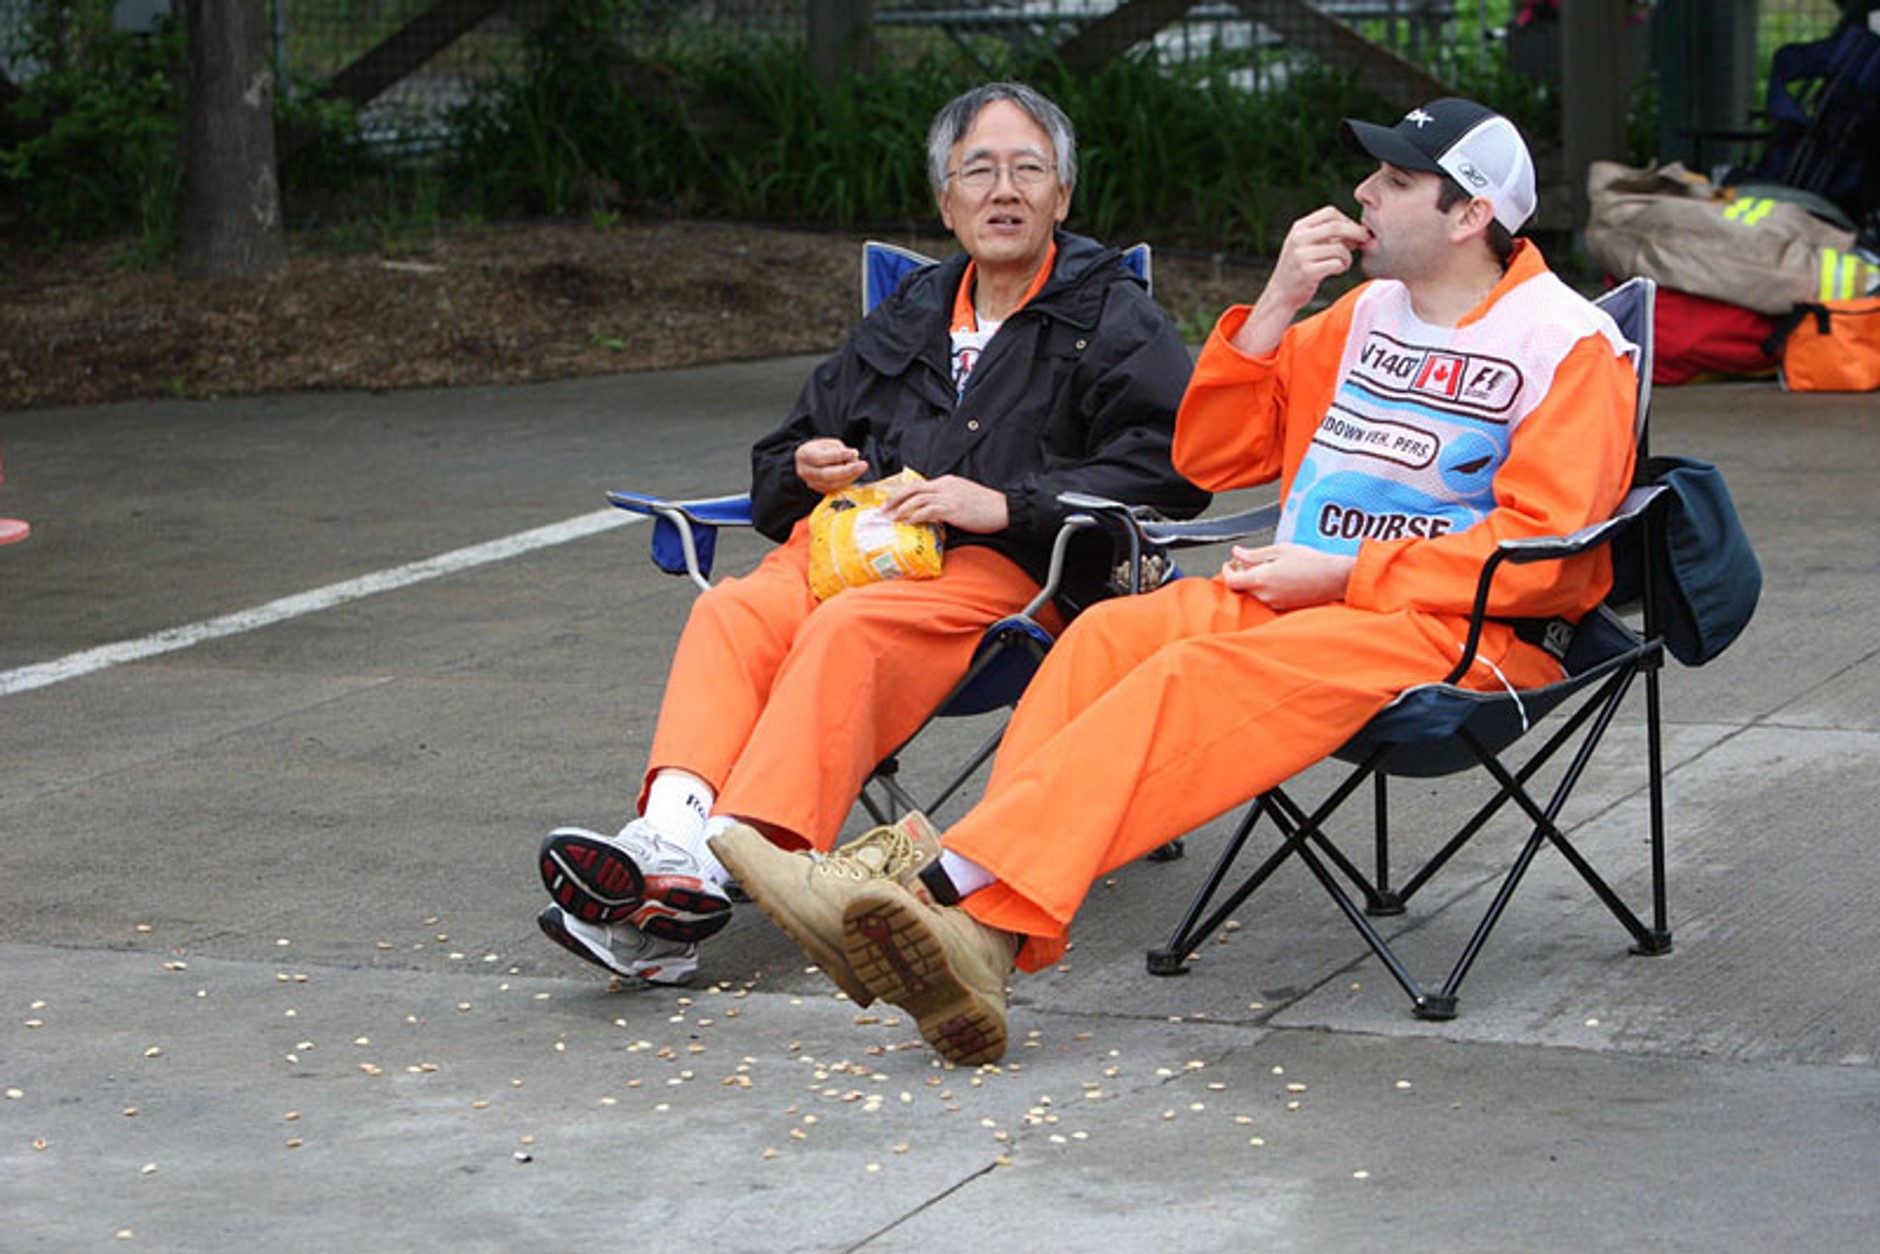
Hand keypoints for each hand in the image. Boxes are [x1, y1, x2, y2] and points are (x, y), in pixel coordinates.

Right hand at [795, 437, 867, 493]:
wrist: (811, 462)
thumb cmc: (821, 450)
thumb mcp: (828, 443)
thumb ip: (839, 449)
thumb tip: (853, 456)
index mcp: (804, 455)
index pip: (819, 458)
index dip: (837, 456)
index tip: (853, 452)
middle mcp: (805, 472)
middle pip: (825, 475)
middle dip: (847, 470)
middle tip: (863, 465)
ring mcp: (812, 483)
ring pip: (832, 484)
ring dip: (850, 476)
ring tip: (860, 466)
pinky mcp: (821, 490)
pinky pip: (836, 488)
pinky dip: (848, 480)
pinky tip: (855, 473)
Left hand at [882, 474, 1008, 533]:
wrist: (1003, 509)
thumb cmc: (986, 507)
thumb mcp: (964, 498)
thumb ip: (947, 501)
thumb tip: (933, 513)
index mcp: (947, 481)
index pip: (919, 484)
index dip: (903, 493)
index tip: (892, 501)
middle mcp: (945, 486)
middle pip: (913, 488)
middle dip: (895, 498)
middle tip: (884, 508)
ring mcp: (948, 496)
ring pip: (916, 498)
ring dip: (900, 509)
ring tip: (891, 518)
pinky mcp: (951, 509)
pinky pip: (927, 511)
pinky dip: (914, 516)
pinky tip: (907, 523)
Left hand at [1220, 543, 1353, 609]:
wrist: (1334, 578)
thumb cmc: (1311, 562)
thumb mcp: (1280, 550)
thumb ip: (1254, 554)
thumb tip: (1237, 552)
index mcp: (1262, 579)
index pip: (1232, 581)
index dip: (1226, 572)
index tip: (1229, 564)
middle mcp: (1266, 595)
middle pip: (1242, 588)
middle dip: (1241, 574)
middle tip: (1246, 560)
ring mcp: (1275, 604)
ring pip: (1254, 593)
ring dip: (1253, 581)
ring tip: (1266, 566)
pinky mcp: (1284, 607)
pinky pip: (1267, 598)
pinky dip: (1265, 588)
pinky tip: (1277, 577)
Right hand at [1231, 206, 1369, 356]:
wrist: (1281, 293)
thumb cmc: (1300, 267)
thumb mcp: (1307, 245)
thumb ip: (1328, 235)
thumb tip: (1360, 232)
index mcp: (1299, 227)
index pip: (1330, 212)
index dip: (1347, 219)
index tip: (1354, 231)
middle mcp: (1298, 238)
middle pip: (1336, 226)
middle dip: (1356, 232)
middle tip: (1364, 240)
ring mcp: (1301, 256)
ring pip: (1339, 248)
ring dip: (1348, 256)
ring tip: (1344, 263)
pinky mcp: (1307, 272)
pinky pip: (1336, 264)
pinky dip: (1342, 267)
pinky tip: (1337, 270)